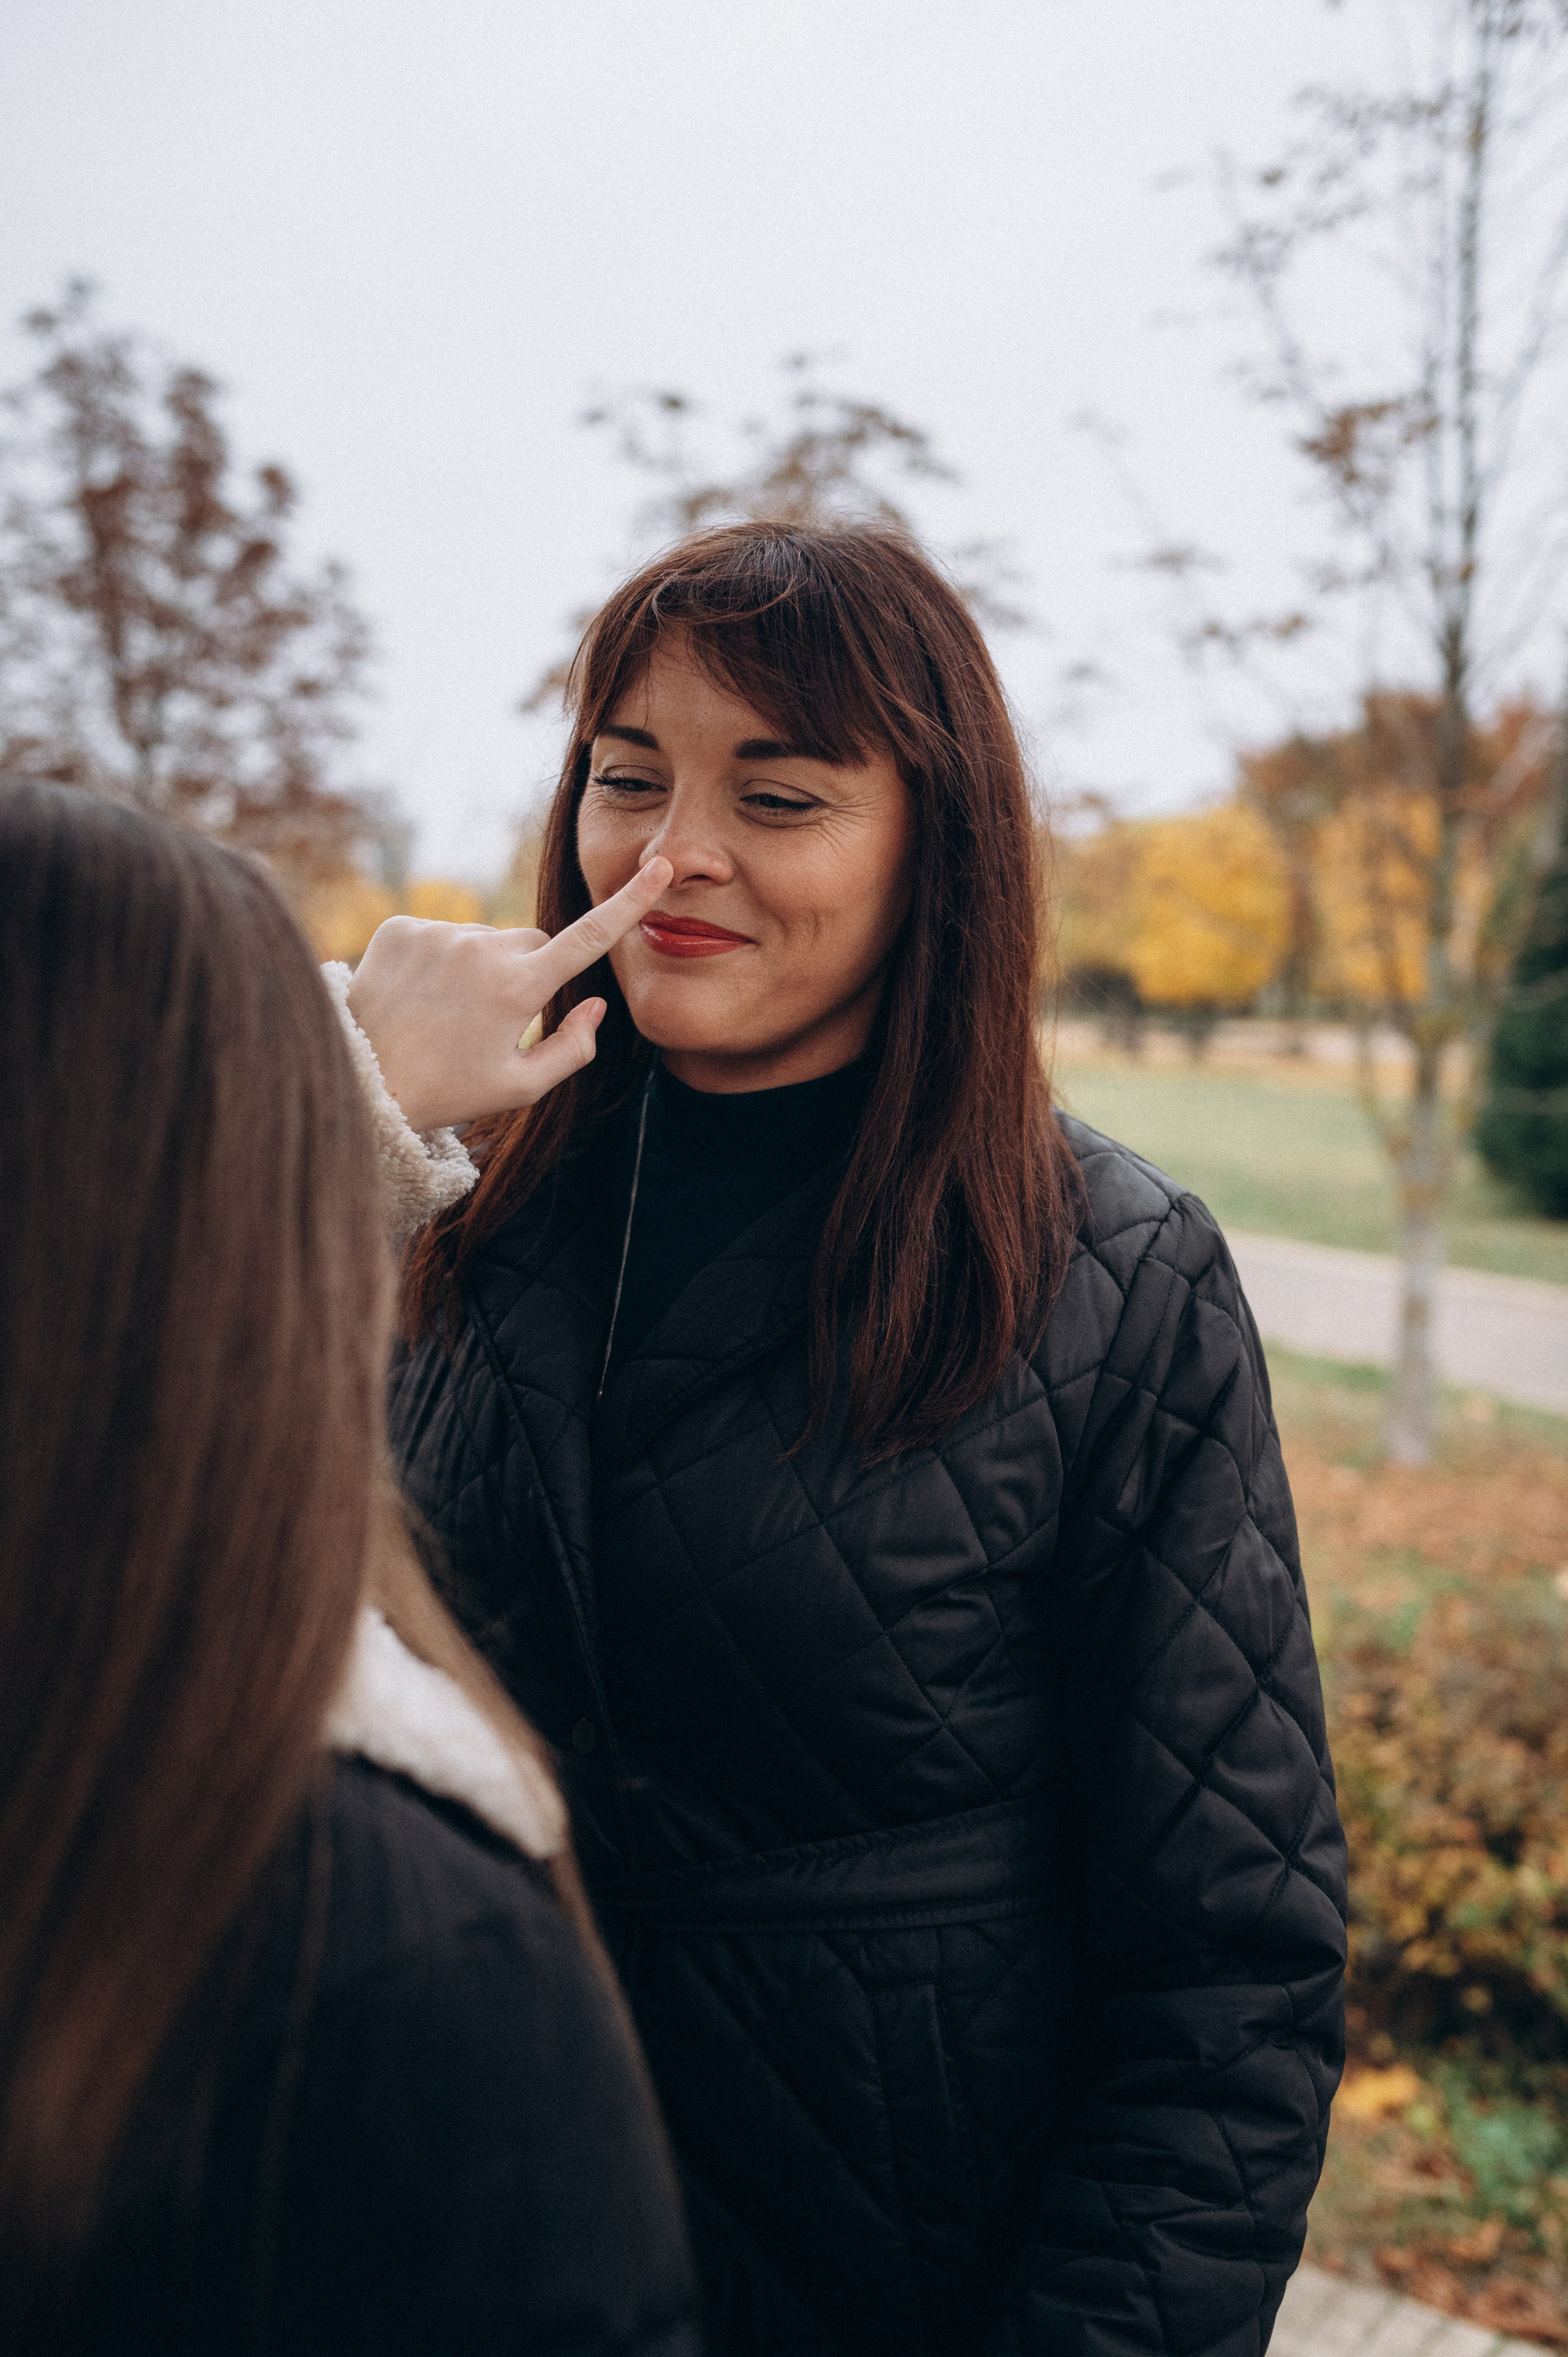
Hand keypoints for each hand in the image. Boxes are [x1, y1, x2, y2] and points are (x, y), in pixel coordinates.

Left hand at [345, 858, 671, 1132]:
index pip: (587, 939)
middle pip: (534, 944)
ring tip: (448, 1013)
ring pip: (486, 941)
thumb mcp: (520, 1087)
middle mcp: (481, 950)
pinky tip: (420, 996)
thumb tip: (597, 1004)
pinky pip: (443, 935)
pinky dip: (441, 960)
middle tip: (497, 1020)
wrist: (361, 1083)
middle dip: (531, 972)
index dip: (629, 903)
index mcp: (518, 989)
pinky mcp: (401, 928)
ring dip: (481, 968)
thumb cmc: (448, 1091)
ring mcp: (438, 934)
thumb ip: (573, 1048)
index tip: (660, 867)